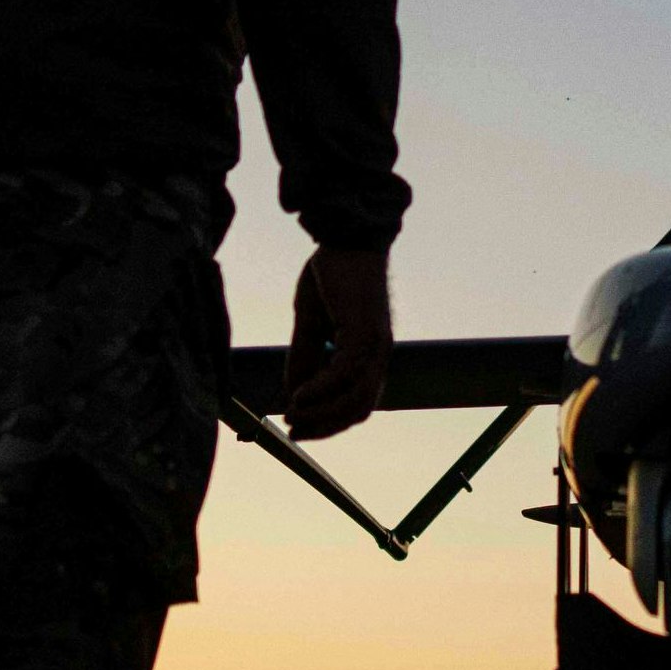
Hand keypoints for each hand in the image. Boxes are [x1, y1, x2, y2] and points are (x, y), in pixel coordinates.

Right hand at [281, 244, 392, 440]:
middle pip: (360, 408)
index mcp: (369, 352)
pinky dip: (321, 390)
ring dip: (323, 414)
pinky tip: (297, 397)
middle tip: (295, 433)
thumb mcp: (310, 322)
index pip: (358, 400)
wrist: (345, 236)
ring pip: (356, 397)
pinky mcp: (365, 332)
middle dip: (326, 426)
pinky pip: (344, 373)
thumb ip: (305, 357)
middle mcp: (378, 353)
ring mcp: (375, 345)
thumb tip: (291, 393)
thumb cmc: (331, 274)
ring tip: (293, 418)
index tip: (300, 429)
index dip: (331, 421)